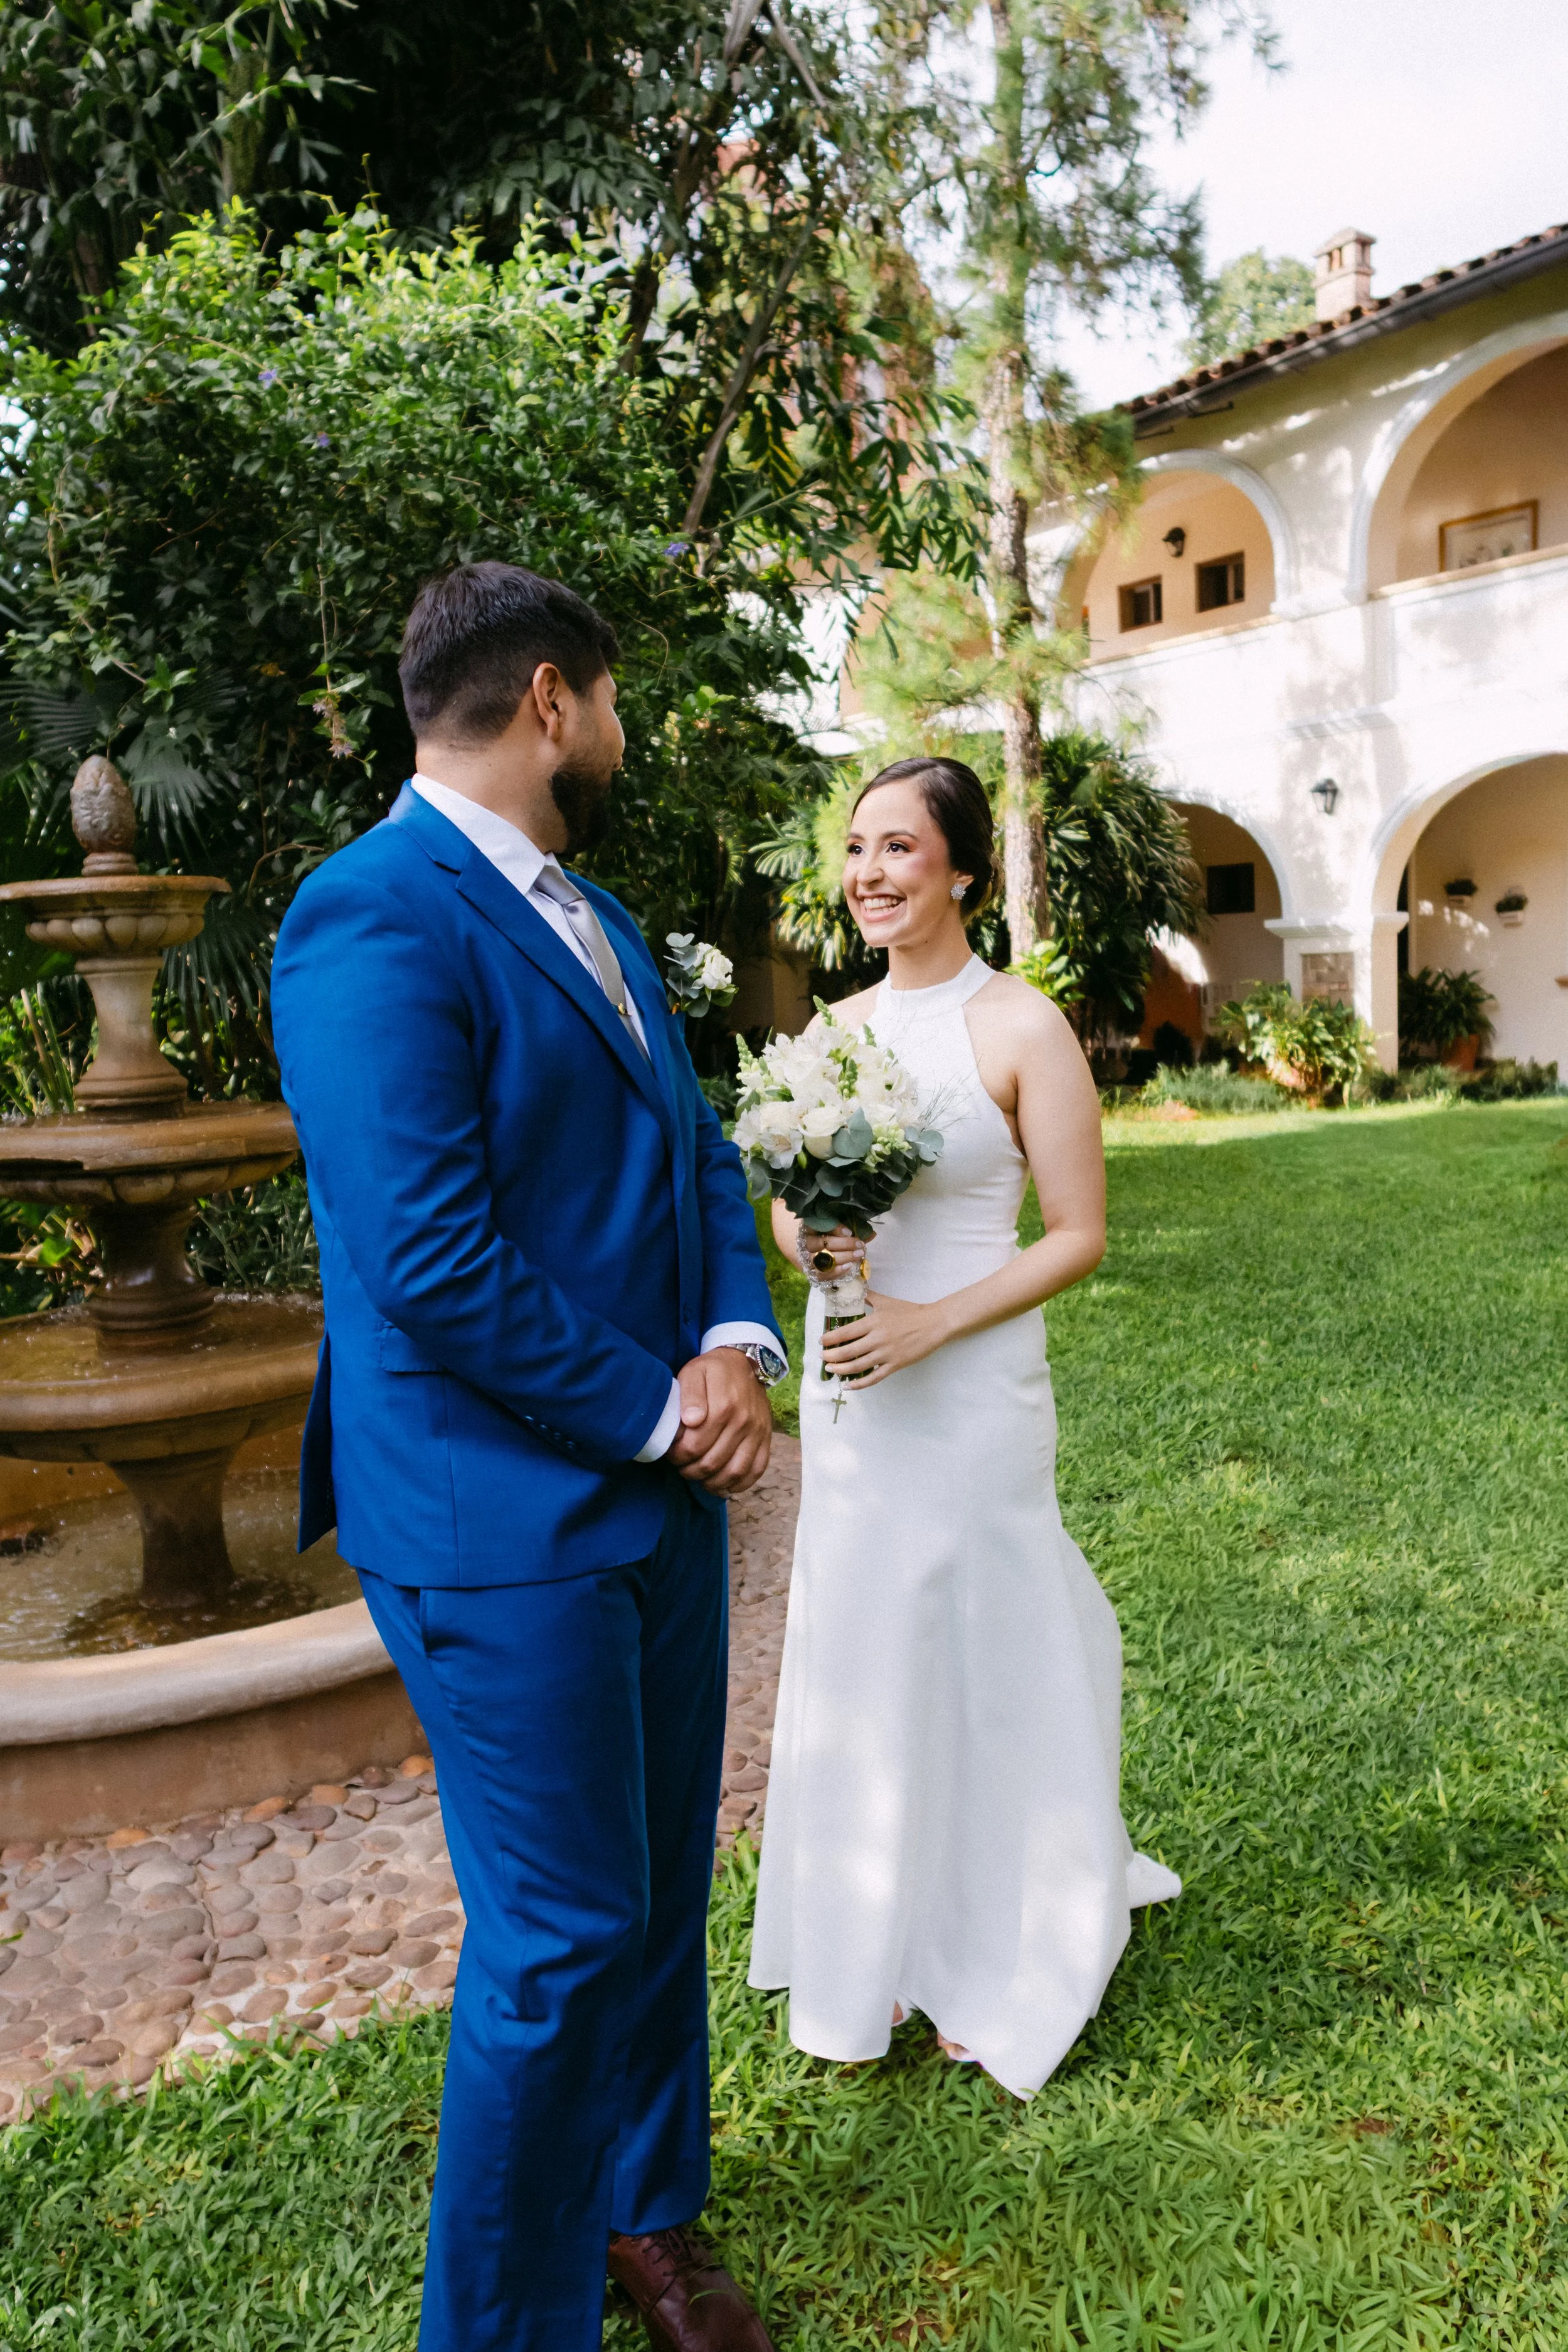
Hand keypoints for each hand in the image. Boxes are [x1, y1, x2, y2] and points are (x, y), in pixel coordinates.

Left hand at [668, 1348, 772, 1495]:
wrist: (745, 1364)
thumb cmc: (713, 1370)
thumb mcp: (695, 1372)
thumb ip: (690, 1395)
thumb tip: (691, 1421)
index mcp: (724, 1406)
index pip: (695, 1446)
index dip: (678, 1455)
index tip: (671, 1453)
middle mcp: (744, 1422)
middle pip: (712, 1462)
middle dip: (691, 1470)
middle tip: (682, 1466)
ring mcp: (757, 1433)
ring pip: (734, 1472)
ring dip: (712, 1482)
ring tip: (698, 1477)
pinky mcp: (766, 1439)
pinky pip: (756, 1470)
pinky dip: (739, 1484)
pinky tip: (723, 1484)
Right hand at [797, 1223, 862, 1280]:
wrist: (813, 1250)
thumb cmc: (829, 1236)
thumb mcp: (839, 1229)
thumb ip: (852, 1230)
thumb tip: (872, 1234)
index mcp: (810, 1227)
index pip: (818, 1225)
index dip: (834, 1228)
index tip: (849, 1232)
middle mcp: (806, 1242)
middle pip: (820, 1243)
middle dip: (843, 1244)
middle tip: (859, 1244)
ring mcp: (808, 1258)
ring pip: (822, 1260)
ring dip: (842, 1257)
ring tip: (858, 1255)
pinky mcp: (812, 1272)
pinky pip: (822, 1275)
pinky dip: (836, 1271)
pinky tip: (849, 1267)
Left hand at [820, 1289, 947, 1389]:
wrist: (934, 1324)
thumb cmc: (909, 1312)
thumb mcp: (886, 1301)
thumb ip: (868, 1296)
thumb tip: (854, 1287)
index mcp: (874, 1322)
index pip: (845, 1332)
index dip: (830, 1338)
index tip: (822, 1341)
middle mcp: (877, 1339)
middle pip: (848, 1351)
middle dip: (831, 1356)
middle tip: (822, 1357)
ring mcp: (886, 1354)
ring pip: (857, 1366)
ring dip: (840, 1369)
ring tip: (830, 1369)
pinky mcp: (895, 1365)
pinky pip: (874, 1378)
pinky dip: (859, 1384)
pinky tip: (848, 1386)